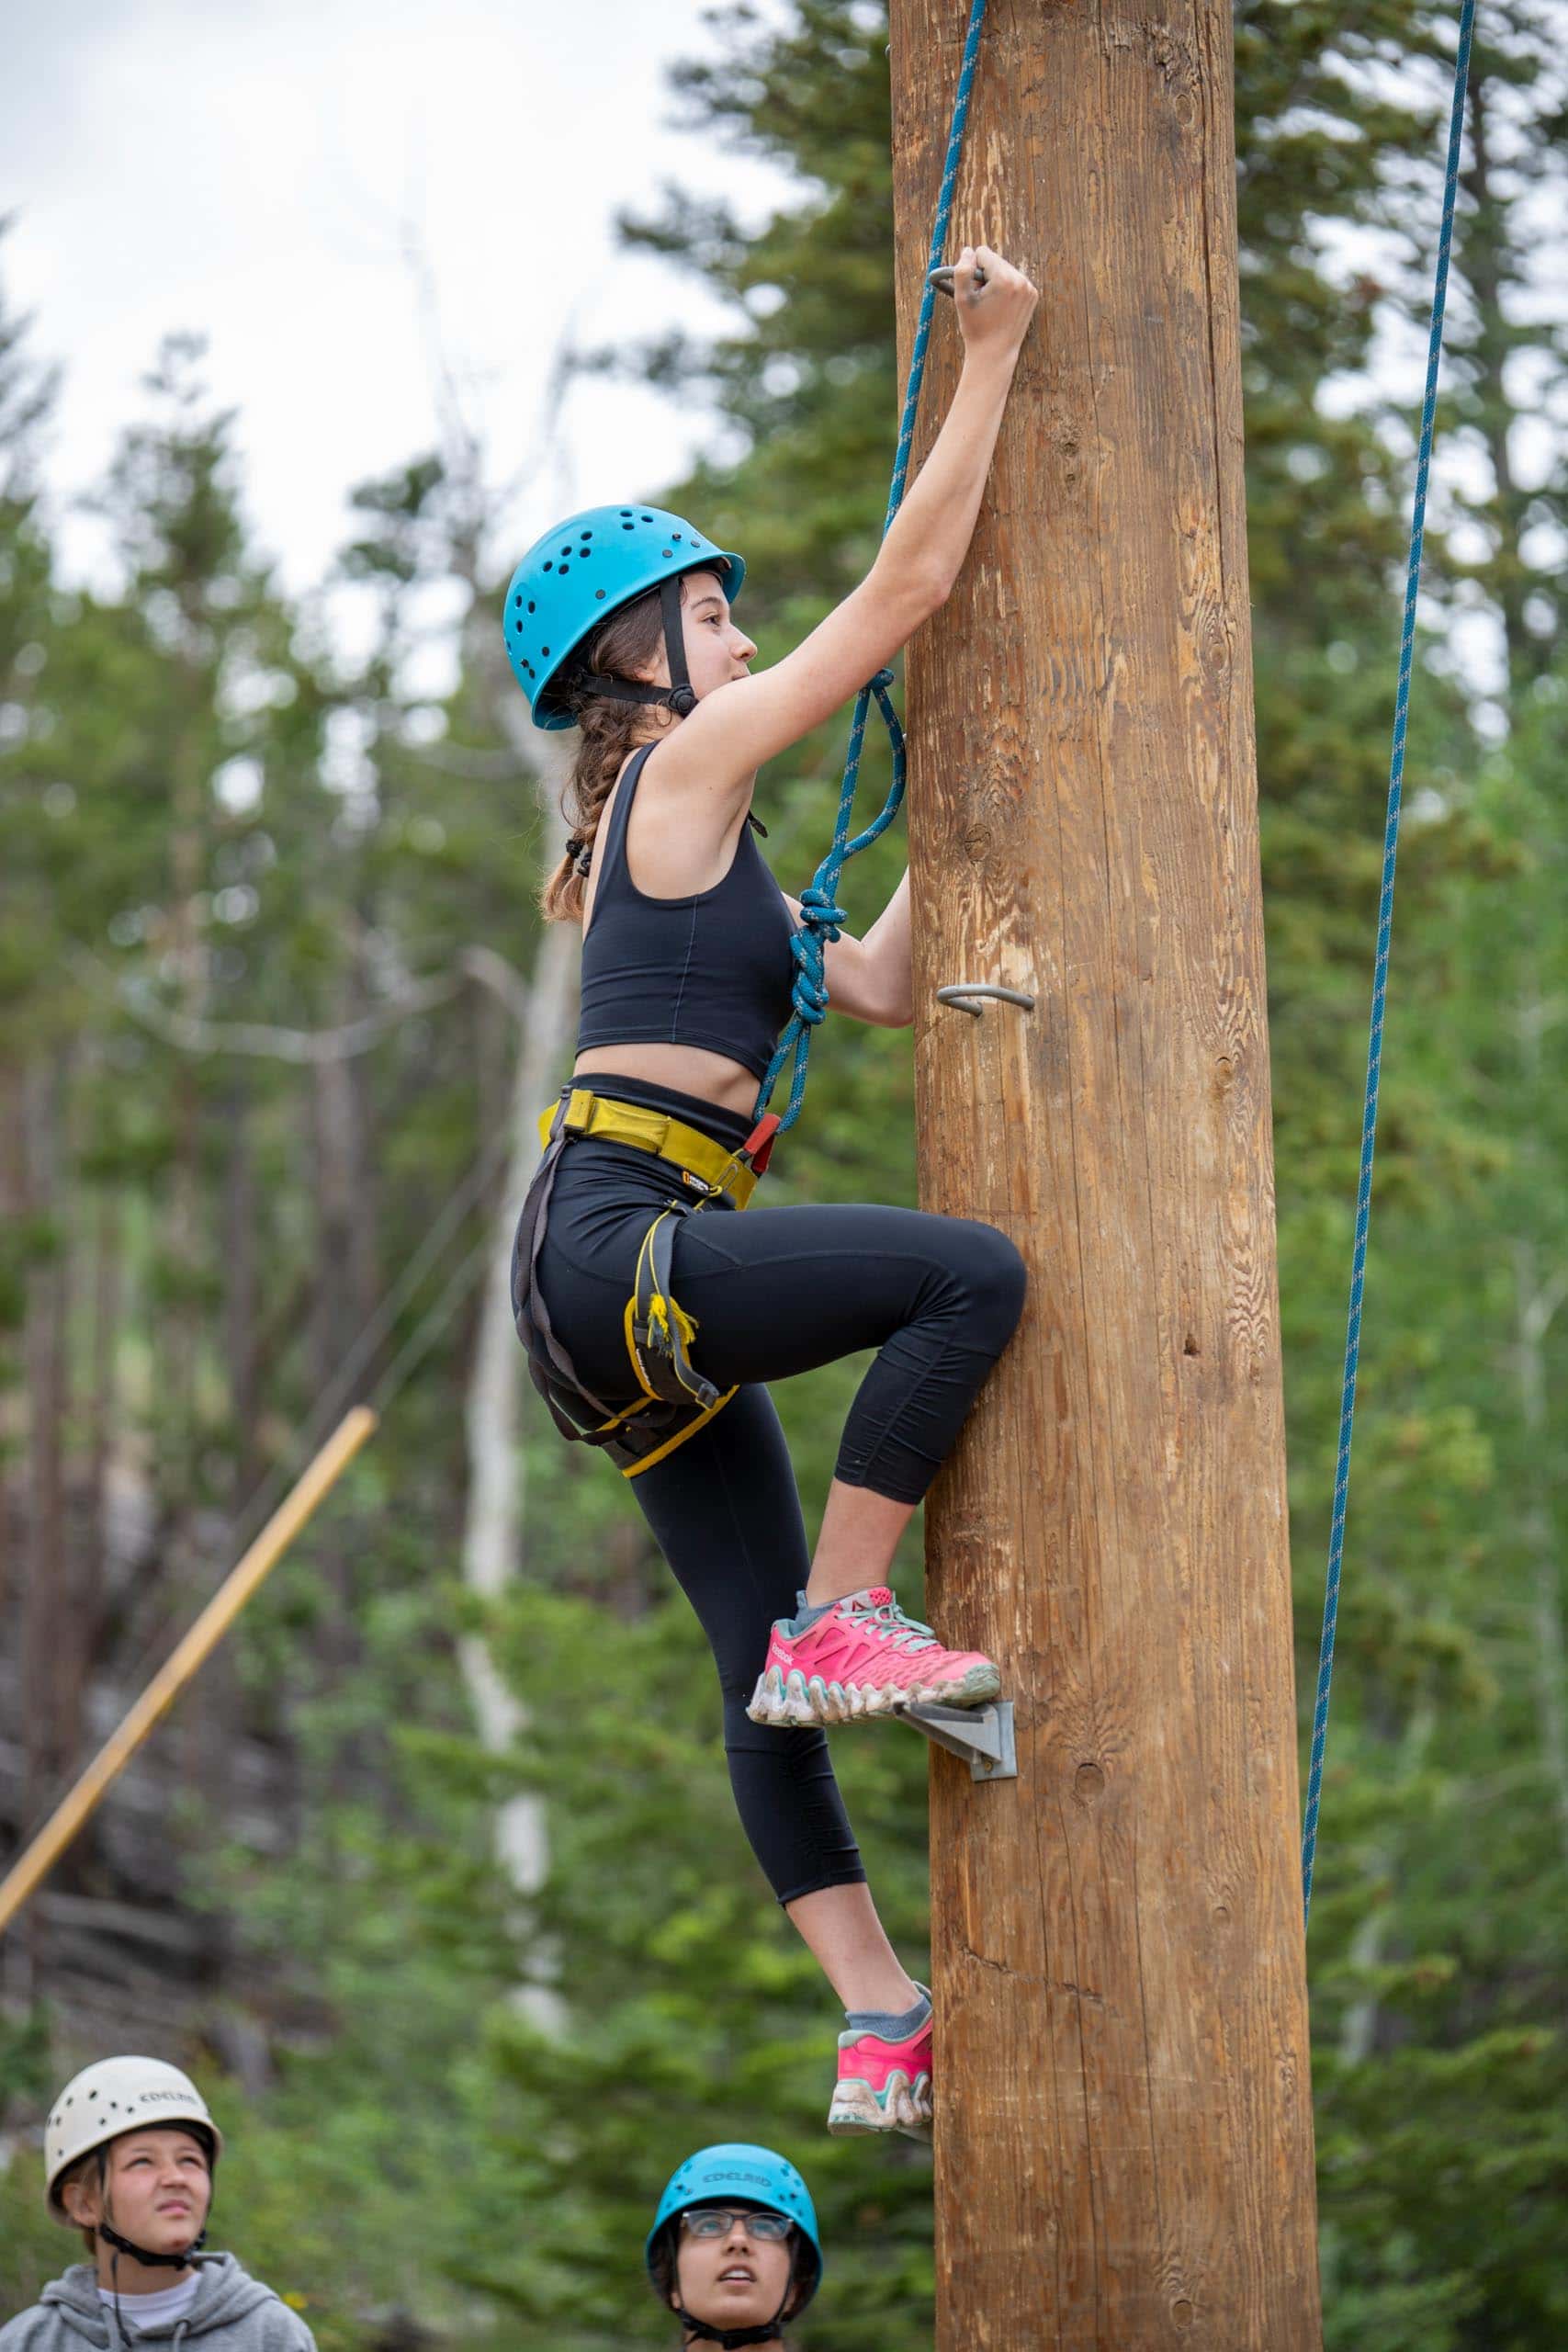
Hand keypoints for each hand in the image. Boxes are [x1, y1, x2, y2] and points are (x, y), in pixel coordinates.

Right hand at [952, 244, 1037, 358]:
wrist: (995, 354)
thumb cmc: (976, 329)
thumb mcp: (962, 300)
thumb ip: (962, 271)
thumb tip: (968, 250)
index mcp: (1004, 278)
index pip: (983, 252)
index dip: (972, 269)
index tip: (973, 289)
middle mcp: (1020, 279)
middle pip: (995, 260)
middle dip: (985, 275)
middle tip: (982, 299)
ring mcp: (1029, 288)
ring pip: (1005, 269)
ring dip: (996, 281)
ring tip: (991, 304)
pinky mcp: (1033, 295)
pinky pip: (1015, 280)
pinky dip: (1006, 289)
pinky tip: (1002, 307)